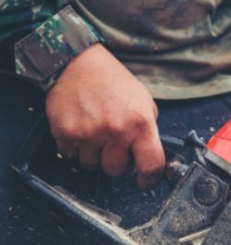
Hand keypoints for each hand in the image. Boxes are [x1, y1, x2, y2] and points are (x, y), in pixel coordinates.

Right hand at [45, 44, 164, 188]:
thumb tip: (148, 159)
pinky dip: (74, 147)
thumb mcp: (144, 103)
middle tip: (112, 146)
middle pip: (115, 170)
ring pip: (91, 165)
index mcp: (140, 124)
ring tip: (95, 134)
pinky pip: (70, 155)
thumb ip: (147, 132)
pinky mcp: (65, 132)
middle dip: (115, 162)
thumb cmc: (115, 84)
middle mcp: (115, 131)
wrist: (78, 63)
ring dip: (93, 155)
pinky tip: (79, 130)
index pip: (151, 165)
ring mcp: (88, 133)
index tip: (145, 181)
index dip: (149, 179)